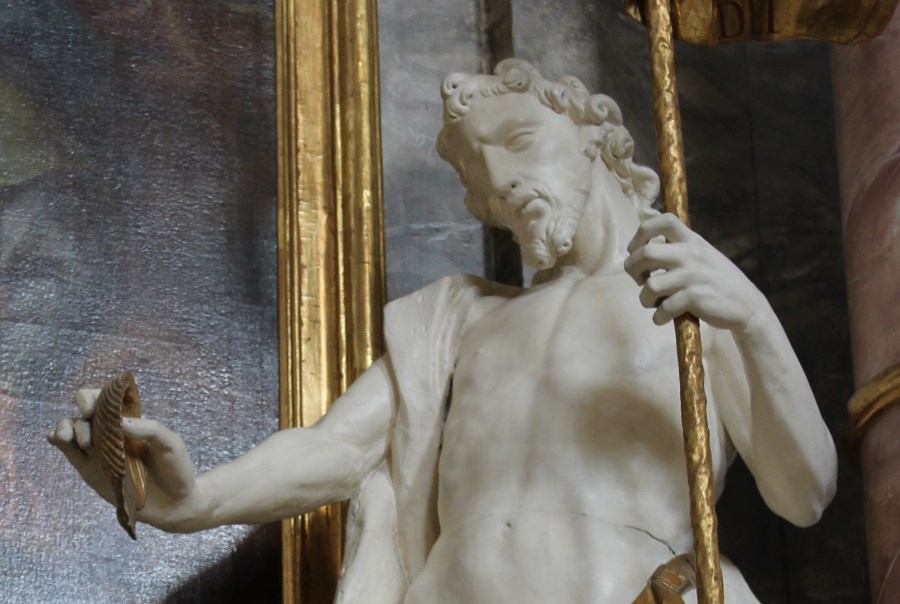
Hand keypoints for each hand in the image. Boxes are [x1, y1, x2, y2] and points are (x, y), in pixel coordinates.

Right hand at [48, 389, 200, 531]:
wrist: (173, 503)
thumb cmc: (175, 468)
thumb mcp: (170, 443)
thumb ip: (149, 429)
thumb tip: (120, 422)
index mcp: (131, 419)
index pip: (107, 398)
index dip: (96, 397)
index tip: (94, 408)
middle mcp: (111, 431)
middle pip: (85, 411)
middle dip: (82, 415)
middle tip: (91, 436)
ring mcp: (98, 449)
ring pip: (72, 428)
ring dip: (66, 427)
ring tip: (74, 440)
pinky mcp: (89, 468)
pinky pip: (68, 450)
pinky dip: (58, 440)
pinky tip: (57, 438)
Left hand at [624, 213, 765, 330]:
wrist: (747, 306)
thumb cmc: (718, 281)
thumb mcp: (702, 255)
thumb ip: (678, 249)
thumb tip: (642, 250)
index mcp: (692, 240)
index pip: (663, 220)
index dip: (641, 234)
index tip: (635, 250)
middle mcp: (691, 254)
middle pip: (646, 253)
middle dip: (633, 269)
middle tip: (640, 281)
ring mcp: (693, 276)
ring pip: (650, 285)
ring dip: (645, 299)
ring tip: (654, 303)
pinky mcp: (695, 298)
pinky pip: (664, 308)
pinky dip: (658, 317)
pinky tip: (663, 318)